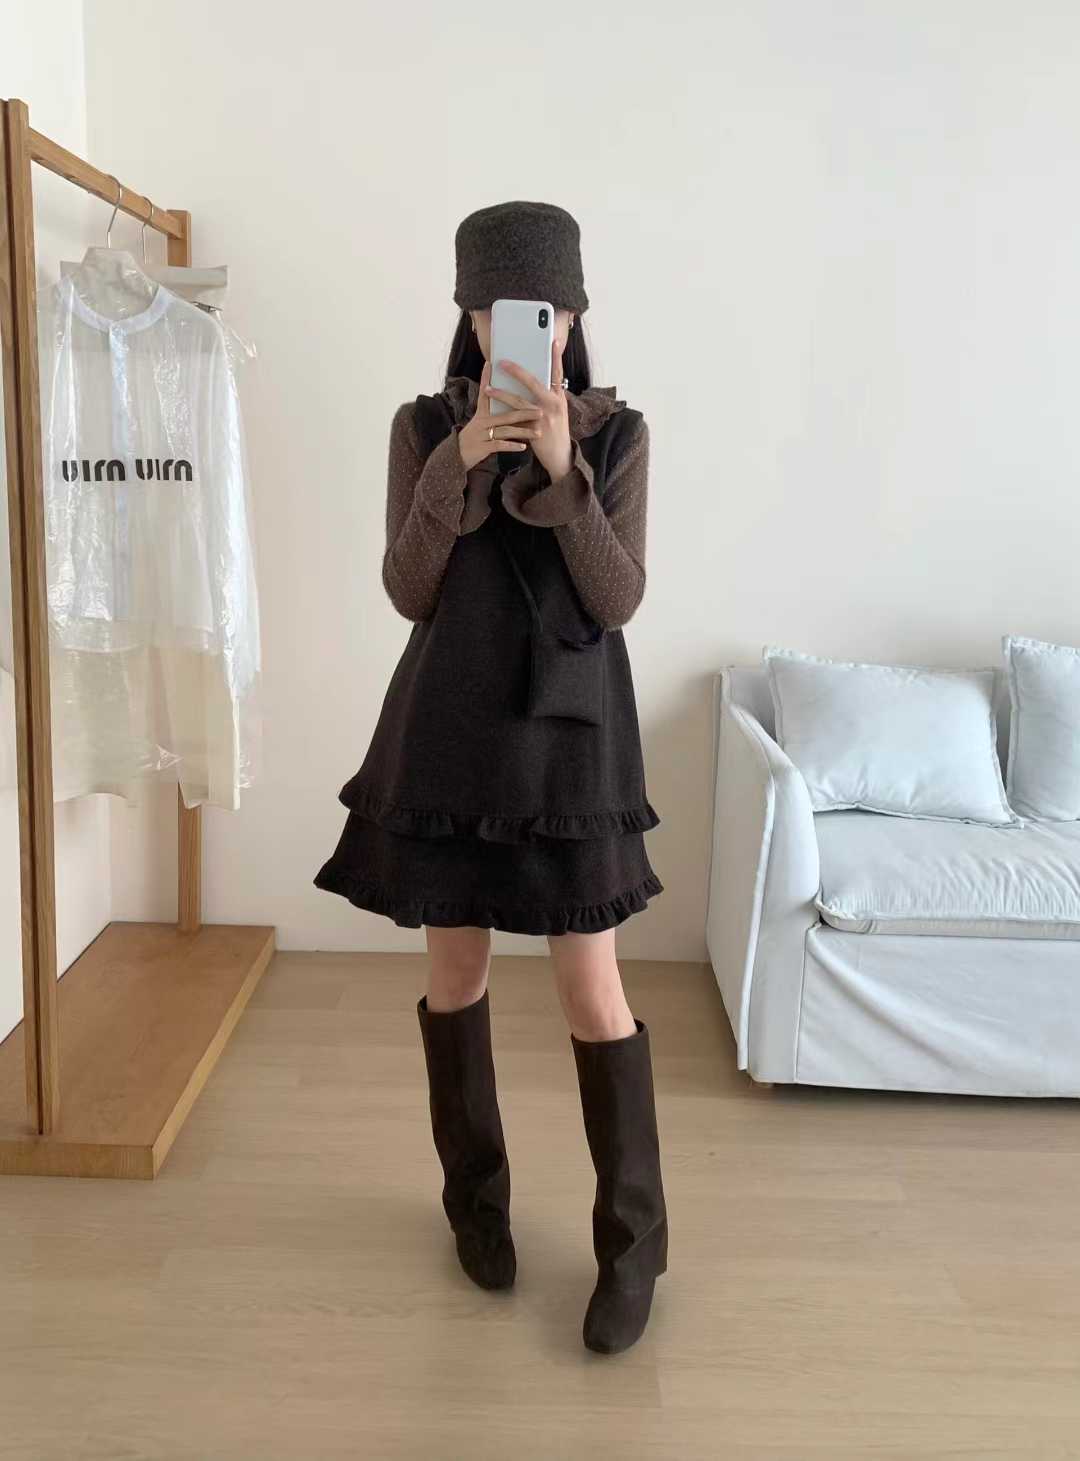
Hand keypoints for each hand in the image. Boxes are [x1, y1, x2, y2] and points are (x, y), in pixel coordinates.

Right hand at [457, 358, 543, 470]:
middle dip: (524, 412)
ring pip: (505, 430)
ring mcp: (481, 434)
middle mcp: (481, 421)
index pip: (486, 393)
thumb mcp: (481, 424)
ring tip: (538, 433)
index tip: (491, 364)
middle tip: (540, 411)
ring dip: (523, 431)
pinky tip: (524, 447)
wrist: (456, 457)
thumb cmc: (475, 439)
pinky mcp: (482, 447)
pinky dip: (512, 446)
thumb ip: (495, 415)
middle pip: (505, 414)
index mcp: (481, 414)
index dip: (487, 379)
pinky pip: (499, 445)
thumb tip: (514, 407)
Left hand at [483, 336, 573, 482]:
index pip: (557, 372)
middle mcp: (553, 404)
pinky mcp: (535, 430)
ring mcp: (544, 417)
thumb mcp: (557, 411)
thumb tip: (534, 381)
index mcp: (559, 397)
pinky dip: (503, 413)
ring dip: (501, 393)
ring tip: (488, 387)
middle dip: (516, 371)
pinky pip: (515, 419)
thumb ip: (547, 397)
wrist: (560, 456)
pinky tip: (491, 409)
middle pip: (534, 382)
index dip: (555, 357)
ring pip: (519, 401)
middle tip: (502, 362)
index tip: (553, 341)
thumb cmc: (556, 431)